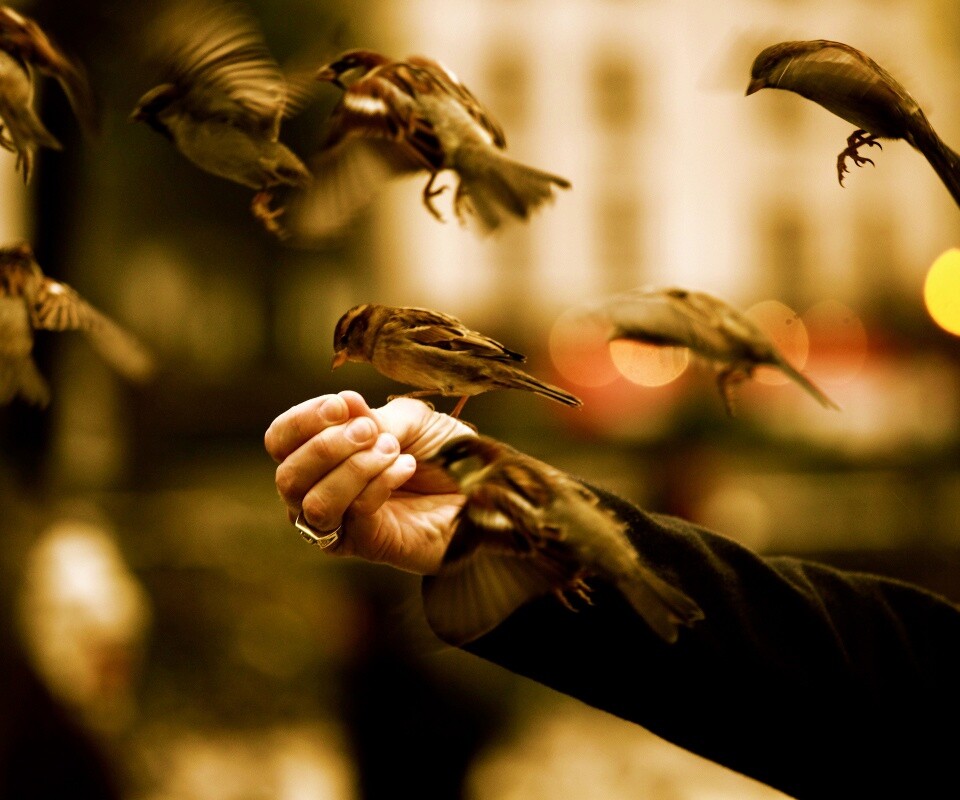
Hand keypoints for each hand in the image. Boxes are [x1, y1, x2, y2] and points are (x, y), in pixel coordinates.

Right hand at [264, 391, 474, 574]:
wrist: (480, 491)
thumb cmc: (441, 454)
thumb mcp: (410, 420)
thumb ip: (373, 417)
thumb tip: (344, 403)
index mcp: (319, 454)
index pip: (280, 439)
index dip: (303, 420)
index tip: (341, 405)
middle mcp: (317, 490)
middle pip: (288, 475)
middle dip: (327, 446)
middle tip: (371, 432)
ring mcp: (338, 523)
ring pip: (313, 502)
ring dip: (353, 468)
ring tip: (392, 451)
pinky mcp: (363, 545)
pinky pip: (353, 515)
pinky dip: (378, 484)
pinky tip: (406, 467)